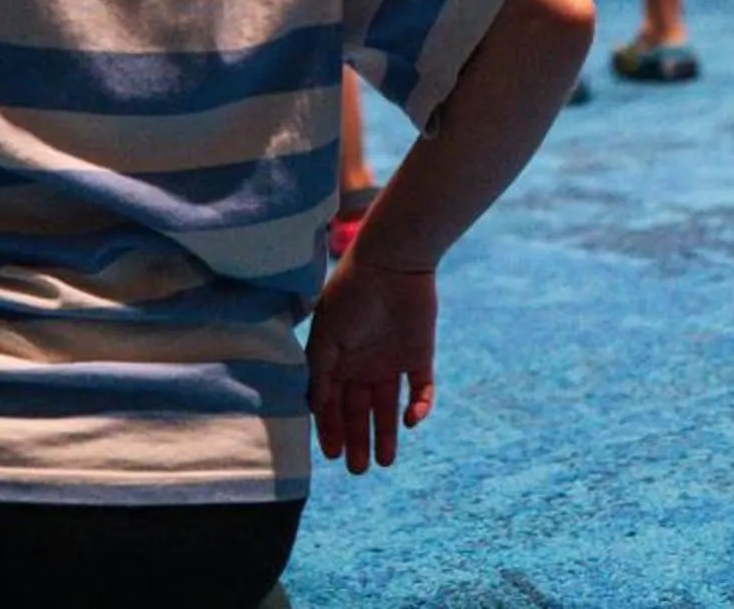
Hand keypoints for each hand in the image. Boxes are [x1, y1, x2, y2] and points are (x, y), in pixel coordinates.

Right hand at [305, 251, 436, 473]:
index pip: (332, 402)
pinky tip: (410, 421)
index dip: (330, 428)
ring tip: (385, 463)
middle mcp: (363, 365)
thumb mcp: (326, 336)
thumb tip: (312, 410)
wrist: (393, 263)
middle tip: (357, 470)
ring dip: (387, 434)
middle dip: (357, 440)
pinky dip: (418, 407)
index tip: (331, 454)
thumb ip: (319, 374)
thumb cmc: (351, 295)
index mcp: (337, 359)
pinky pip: (421, 390)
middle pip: (360, 411)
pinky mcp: (419, 357)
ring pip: (388, 408)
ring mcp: (392, 362)